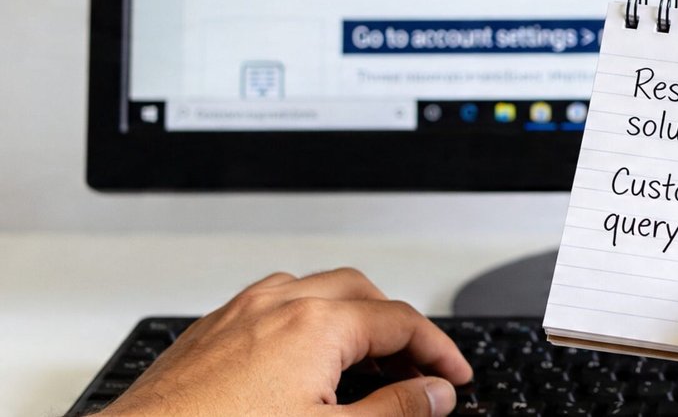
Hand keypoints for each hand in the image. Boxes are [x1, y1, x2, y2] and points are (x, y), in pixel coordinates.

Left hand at [101, 268, 471, 416]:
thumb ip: (393, 410)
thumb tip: (434, 393)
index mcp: (315, 325)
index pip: (402, 321)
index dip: (439, 351)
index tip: (453, 378)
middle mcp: (276, 304)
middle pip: (361, 292)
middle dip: (396, 326)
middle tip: (416, 369)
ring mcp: (236, 314)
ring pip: (312, 290)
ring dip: (348, 317)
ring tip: (364, 361)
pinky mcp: (206, 333)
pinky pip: (270, 305)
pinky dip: (304, 323)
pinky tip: (300, 363)